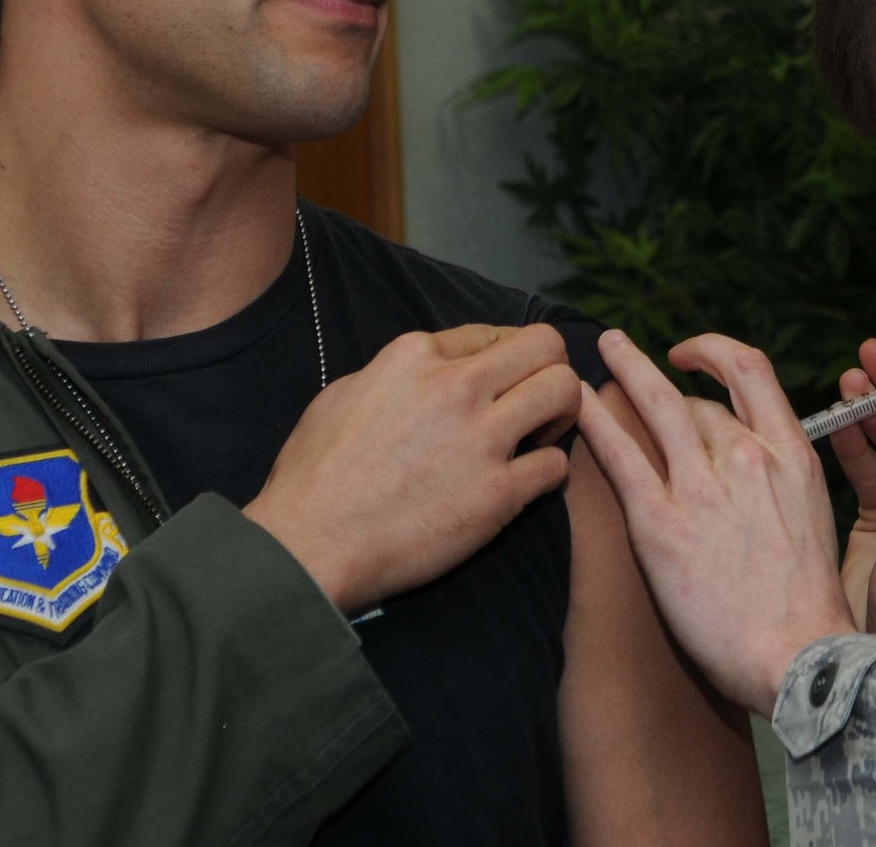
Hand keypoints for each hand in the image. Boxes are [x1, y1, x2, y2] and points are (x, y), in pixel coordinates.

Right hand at [245, 323, 579, 614]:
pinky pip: (556, 465)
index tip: (502, 381)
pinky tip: (525, 483)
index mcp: (415, 356)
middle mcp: (456, 386)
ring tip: (540, 436)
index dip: (504, 357)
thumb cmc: (314, 474)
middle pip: (545, 345)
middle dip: (551, 368)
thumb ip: (397, 372)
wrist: (311, 544)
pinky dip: (547, 473)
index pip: (492, 332)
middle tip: (538, 400)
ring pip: (565, 391)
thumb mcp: (345, 393)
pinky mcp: (498, 494)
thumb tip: (430, 372)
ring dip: (562, 413)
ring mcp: (481, 439)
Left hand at [575, 330, 855, 717]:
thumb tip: (750, 466)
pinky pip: (620, 454)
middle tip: (630, 365)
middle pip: (696, 402)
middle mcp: (747, 457)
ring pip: (657, 405)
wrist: (798, 656)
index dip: (714, 351)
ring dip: (626, 368)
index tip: (688, 355)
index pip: (751, 371)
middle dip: (662, 390)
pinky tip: (579, 403)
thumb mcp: (811, 518)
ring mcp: (701, 487)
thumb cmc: (805, 604)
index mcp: (791, 454)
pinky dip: (596, 420)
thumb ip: (778, 481)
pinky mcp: (660, 524)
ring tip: (603, 348)